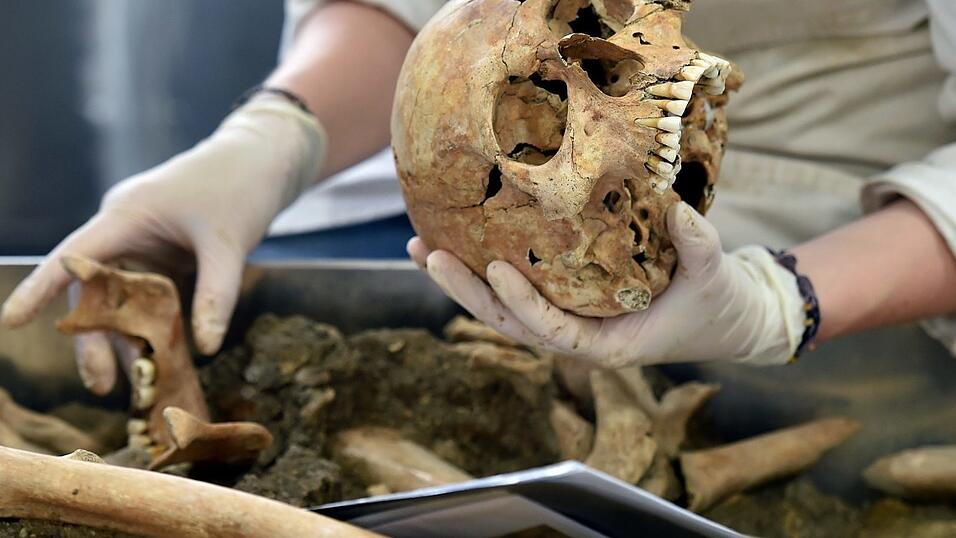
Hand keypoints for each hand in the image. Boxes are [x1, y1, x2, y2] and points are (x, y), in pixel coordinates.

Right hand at [1, 97, 325, 392]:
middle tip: (102, 385)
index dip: (41, 288)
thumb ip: (218, 293)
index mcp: (126, 215)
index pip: (74, 256)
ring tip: (136, 383)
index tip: (11, 321)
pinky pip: (151, 297)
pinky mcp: (167, 257)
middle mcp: (127, 232)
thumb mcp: (229, 241)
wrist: (266, 159)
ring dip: (128, 339)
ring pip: (123, 299)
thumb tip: (206, 347)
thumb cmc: (240, 186)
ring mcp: (147, 245)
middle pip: (96, 290)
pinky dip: (156, 326)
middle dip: (96, 338)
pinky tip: (162, 360)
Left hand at [408, 202, 806, 367]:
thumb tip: (679, 210)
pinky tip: (460, 246)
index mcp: (610, 346)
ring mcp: (571, 324)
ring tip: (422, 249)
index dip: (523, 304)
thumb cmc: (719, 303)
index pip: (555, 332)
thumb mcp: (716, 276)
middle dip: (468, 293)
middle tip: (429, 254)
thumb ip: (699, 246)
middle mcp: (581, 340)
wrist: (729, 318)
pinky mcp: (570, 305)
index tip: (495, 269)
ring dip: (464, 284)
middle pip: (511, 324)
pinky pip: (522, 293)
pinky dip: (489, 275)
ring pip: (506, 312)